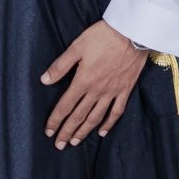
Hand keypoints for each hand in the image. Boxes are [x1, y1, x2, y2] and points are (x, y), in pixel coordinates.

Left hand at [41, 21, 145, 146]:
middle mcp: (97, 91)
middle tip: (59, 145)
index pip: (65, 105)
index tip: (48, 131)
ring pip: (96, 117)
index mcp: (83, 81)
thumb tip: (44, 81)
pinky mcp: (125, 90)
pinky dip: (109, 123)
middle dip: (67, 131)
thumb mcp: (77, 47)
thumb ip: (60, 66)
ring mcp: (112, 92)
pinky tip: (102, 132)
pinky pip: (116, 111)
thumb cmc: (103, 37)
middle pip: (79, 116)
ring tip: (75, 142)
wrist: (133, 33)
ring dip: (84, 131)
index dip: (56, 120)